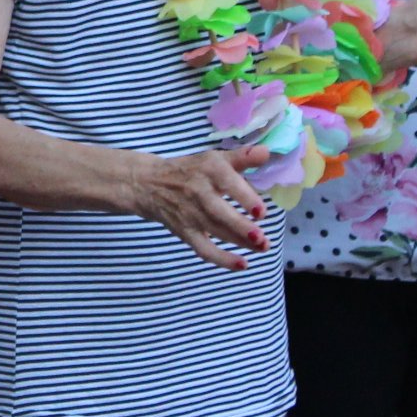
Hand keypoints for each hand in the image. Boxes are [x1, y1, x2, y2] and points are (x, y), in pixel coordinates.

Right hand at [123, 147, 270, 269]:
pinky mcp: (185, 232)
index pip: (226, 182)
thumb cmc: (191, 170)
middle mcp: (198, 191)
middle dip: (240, 226)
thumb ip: (242, 157)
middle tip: (261, 237)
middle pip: (218, 212)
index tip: (261, 211)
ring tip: (262, 247)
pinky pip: (203, 249)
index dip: (244, 197)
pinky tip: (242, 264)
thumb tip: (267, 152)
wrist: (149, 184)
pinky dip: (221, 259)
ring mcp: (190, 214)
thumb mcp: (214, 159)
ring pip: (215, 231)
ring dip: (239, 242)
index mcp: (208, 170)